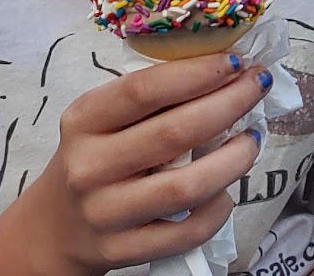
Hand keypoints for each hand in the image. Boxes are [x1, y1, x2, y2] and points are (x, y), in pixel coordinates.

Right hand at [0, 54, 268, 275]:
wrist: (54, 227)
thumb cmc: (96, 158)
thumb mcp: (104, 120)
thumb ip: (153, 99)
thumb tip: (227, 71)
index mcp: (84, 121)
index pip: (145, 90)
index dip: (198, 73)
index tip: (238, 62)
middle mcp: (89, 166)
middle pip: (174, 133)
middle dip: (230, 104)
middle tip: (259, 88)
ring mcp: (105, 213)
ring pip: (185, 188)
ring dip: (234, 160)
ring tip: (252, 140)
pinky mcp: (122, 251)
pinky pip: (186, 232)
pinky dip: (218, 210)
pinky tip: (226, 192)